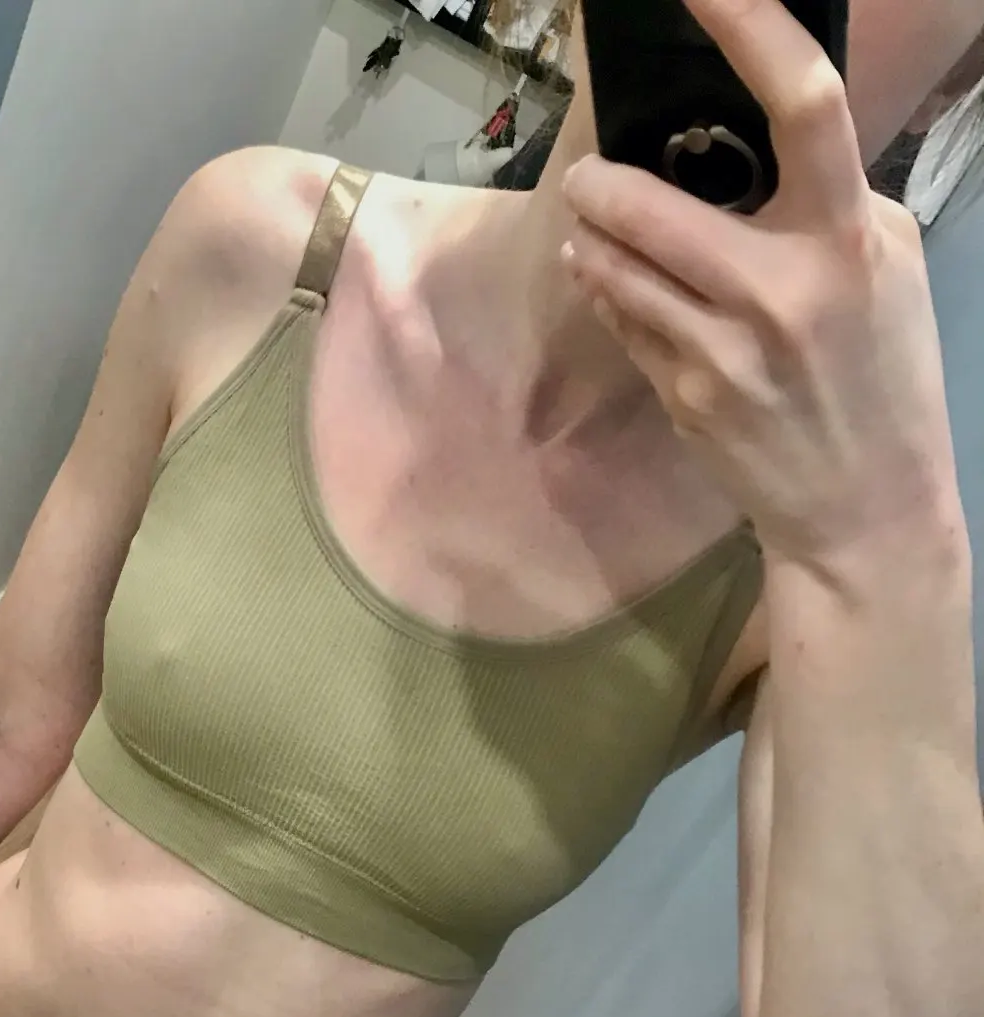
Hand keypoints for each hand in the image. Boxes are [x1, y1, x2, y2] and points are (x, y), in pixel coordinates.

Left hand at [561, 0, 962, 574]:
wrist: (866, 510)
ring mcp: (727, 351)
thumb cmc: (882, 375)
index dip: (748, 26)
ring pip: (619, 269)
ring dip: (593, 242)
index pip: (804, 103)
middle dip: (604, 185)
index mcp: (850, 236)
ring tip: (593, 230)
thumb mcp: (885, 266)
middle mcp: (786, 290)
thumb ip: (825, 200)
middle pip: (657, 203)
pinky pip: (626, 325)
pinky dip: (609, 297)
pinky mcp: (687, 398)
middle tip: (587, 178)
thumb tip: (755, 139)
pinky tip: (612, 287)